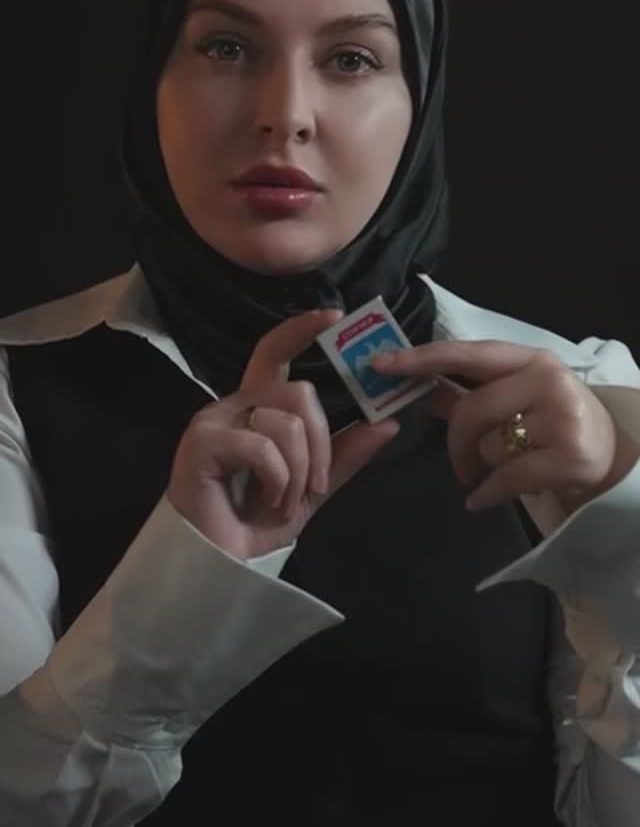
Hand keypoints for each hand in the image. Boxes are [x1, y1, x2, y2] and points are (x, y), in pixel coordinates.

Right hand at [168, 310, 398, 558]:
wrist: (219, 563)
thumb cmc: (254, 521)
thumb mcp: (311, 487)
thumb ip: (344, 455)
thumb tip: (388, 423)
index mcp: (257, 407)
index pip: (273, 351)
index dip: (301, 329)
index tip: (334, 316)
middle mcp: (233, 405)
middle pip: (298, 392)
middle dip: (321, 443)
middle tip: (316, 485)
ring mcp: (213, 421)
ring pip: (286, 423)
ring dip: (298, 472)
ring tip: (282, 501)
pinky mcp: (201, 442)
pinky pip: (262, 446)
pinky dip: (278, 481)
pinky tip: (266, 501)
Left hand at [374, 340, 639, 511]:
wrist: (615, 458)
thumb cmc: (554, 424)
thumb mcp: (515, 399)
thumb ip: (464, 393)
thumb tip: (412, 386)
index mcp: (529, 358)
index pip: (468, 353)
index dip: (422, 358)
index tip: (380, 364)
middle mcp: (548, 379)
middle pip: (470, 408)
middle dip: (454, 442)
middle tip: (457, 464)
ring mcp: (562, 417)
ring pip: (487, 445)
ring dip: (480, 466)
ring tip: (496, 472)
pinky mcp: (570, 456)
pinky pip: (504, 478)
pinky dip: (485, 494)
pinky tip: (481, 500)